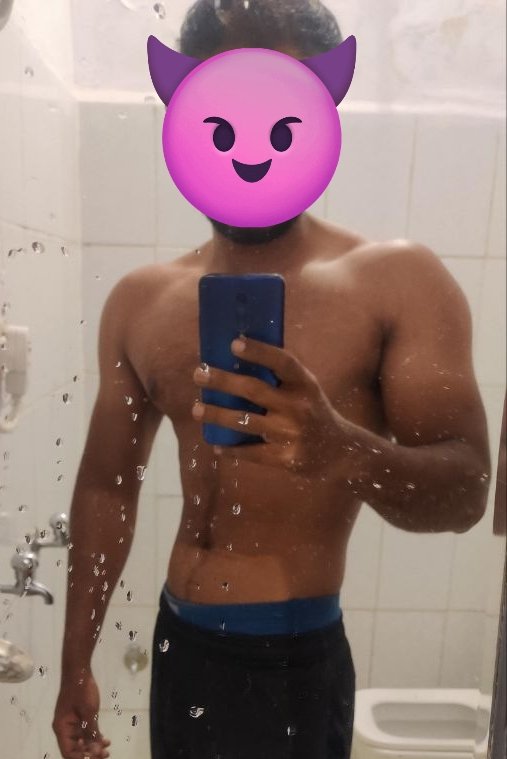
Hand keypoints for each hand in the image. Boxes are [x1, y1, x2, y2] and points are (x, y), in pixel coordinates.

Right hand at [53, 671, 110, 758]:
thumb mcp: (88, 711)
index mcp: (62, 728)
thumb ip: (91, 731)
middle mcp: (65, 728)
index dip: (81, 758)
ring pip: (82, 742)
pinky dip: (94, 737)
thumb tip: (95, 749)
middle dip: (89, 754)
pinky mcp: (80, 717)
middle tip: (105, 755)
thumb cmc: (81, 690)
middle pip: (75, 749)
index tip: (94, 758)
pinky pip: (86, 732)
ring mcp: (73, 723)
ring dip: (93, 747)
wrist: (79, 671)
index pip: (68, 752)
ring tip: (107, 749)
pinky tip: (105, 740)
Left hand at [192, 335, 351, 475]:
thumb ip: (280, 377)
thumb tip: (236, 355)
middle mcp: (299, 407)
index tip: (234, 343)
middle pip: (253, 390)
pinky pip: (250, 452)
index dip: (259, 351)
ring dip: (216, 415)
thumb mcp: (306, 390)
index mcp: (305, 384)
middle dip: (222, 381)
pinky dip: (231, 449)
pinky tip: (217, 444)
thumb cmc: (313, 412)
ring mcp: (291, 434)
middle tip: (199, 374)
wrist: (340, 452)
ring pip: (244, 422)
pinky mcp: (285, 458)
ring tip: (197, 409)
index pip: (282, 362)